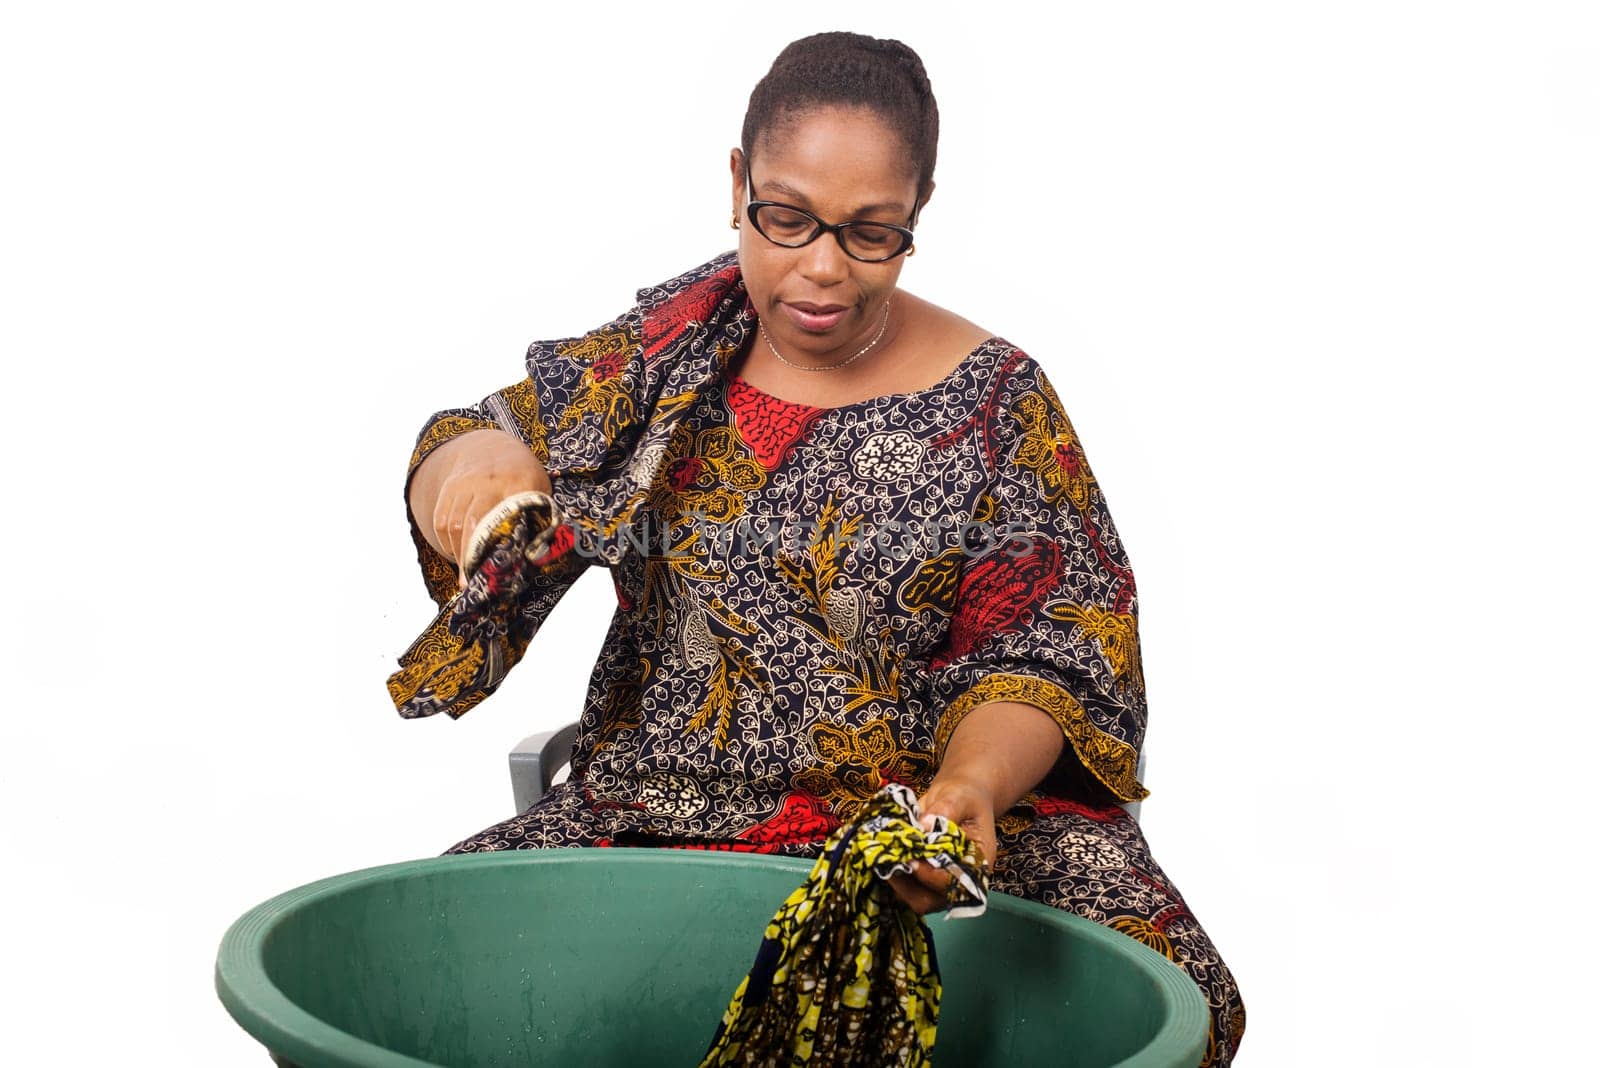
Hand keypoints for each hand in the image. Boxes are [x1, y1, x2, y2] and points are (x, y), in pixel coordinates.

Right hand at [413, 430, 552, 586]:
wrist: (492, 447)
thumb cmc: (524, 477)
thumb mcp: (540, 490)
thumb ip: (540, 516)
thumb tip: (540, 554)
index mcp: (518, 482)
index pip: (507, 516)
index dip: (499, 545)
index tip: (497, 569)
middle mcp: (487, 481)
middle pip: (473, 523)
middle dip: (471, 556)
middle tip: (472, 584)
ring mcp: (464, 484)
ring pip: (453, 524)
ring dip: (458, 553)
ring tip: (466, 576)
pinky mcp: (448, 490)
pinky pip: (441, 521)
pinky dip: (447, 543)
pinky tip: (458, 556)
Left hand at [886, 776, 996, 915]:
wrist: (956, 797)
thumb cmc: (965, 797)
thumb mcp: (959, 797)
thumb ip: (945, 811)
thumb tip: (923, 826)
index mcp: (977, 865)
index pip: (955, 884)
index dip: (932, 877)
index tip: (911, 861)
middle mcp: (957, 880)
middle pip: (931, 900)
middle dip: (907, 885)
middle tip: (889, 861)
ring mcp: (936, 882)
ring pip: (912, 897)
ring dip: (895, 880)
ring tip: (882, 856)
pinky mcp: (919, 878)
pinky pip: (903, 886)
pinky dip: (890, 874)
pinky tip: (882, 854)